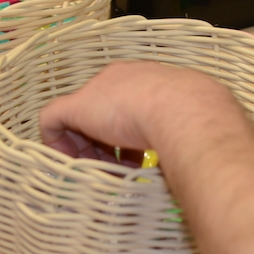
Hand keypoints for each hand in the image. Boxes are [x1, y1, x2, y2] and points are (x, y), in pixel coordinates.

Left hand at [39, 61, 253, 168]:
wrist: (184, 108)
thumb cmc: (196, 115)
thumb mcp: (192, 120)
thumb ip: (187, 130)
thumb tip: (201, 152)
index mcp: (145, 79)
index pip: (125, 104)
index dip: (125, 136)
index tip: (133, 161)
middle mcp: (117, 79)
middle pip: (99, 113)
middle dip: (104, 146)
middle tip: (114, 172)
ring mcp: (95, 92)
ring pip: (76, 121)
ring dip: (86, 152)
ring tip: (100, 174)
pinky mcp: (76, 106)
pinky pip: (52, 122)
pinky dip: (57, 145)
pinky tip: (70, 166)